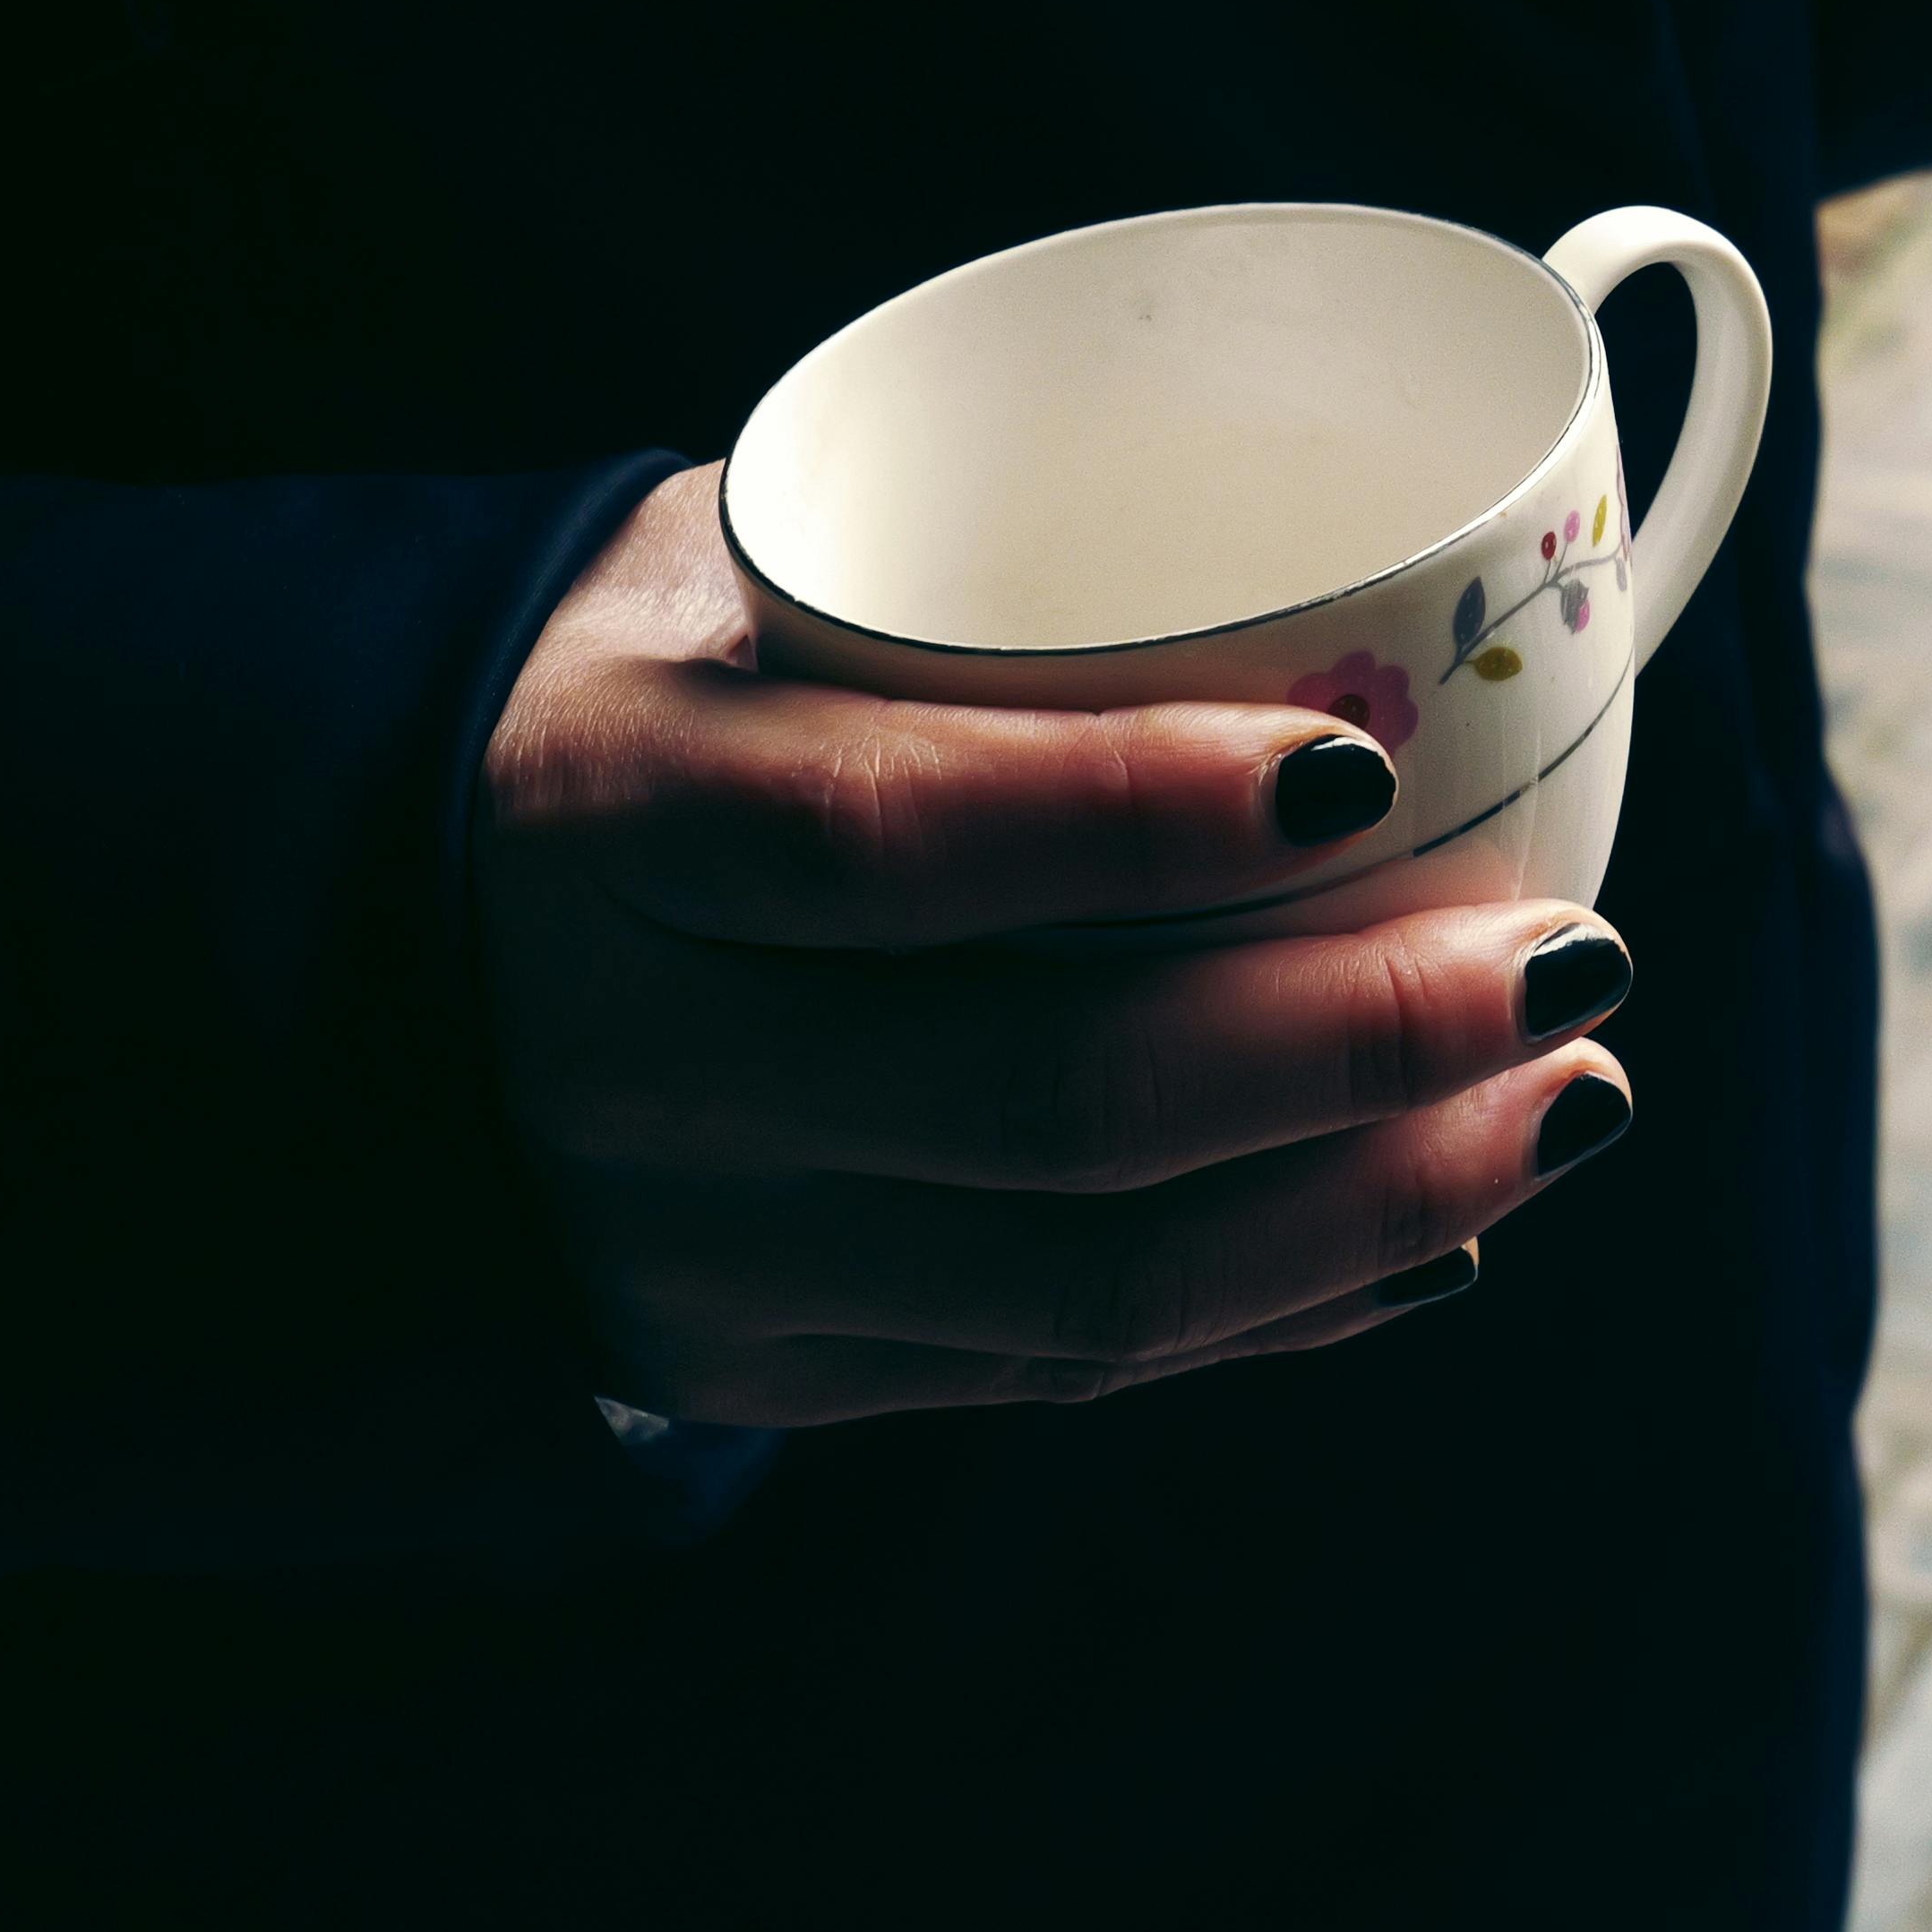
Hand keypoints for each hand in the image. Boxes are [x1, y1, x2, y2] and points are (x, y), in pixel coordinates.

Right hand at [476, 468, 1639, 1422]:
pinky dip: (1283, 1306)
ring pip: (1091, 1287)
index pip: (891, 842)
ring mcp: (704, 1252)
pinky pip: (1064, 1372)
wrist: (359, 951)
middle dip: (1357, 1045)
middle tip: (1572, 961)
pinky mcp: (766, 1371)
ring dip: (1375, 1201)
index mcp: (613, 814)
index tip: (1369, 763)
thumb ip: (968, 574)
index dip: (1139, 818)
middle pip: (1047, 1101)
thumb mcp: (728, 572)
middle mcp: (640, 1064)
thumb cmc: (650, 698)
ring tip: (1567, 1099)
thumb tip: (1371, 560)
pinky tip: (1439, 1225)